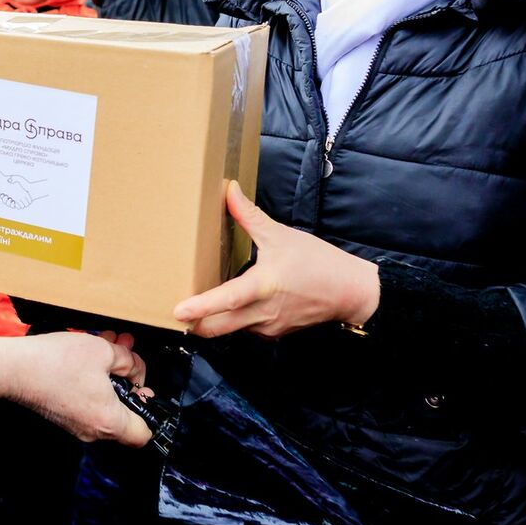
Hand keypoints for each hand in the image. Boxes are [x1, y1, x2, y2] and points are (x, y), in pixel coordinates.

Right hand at [0, 331, 151, 445]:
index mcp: (110, 421)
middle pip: (125, 416)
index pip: (144, 434)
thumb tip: (135, 369)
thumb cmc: (57, 362)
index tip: (143, 389)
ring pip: (105, 407)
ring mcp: (76, 426)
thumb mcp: (103, 351)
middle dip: (128, 384)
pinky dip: (93, 384)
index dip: (149, 411)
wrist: (14, 368)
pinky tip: (89, 359)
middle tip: (127, 361)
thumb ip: (128, 361)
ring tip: (108, 350)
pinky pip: (87, 404)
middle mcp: (94, 430)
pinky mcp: (62, 416)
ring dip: (110, 379)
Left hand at [172, 181, 378, 337]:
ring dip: (213, 320)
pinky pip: (246, 330)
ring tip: (200, 304)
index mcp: (263, 287)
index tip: (178, 311)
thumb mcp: (282, 235)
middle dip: (194, 323)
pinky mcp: (274, 334)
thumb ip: (250, 216)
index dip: (201, 306)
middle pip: (217, 328)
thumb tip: (229, 191)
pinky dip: (234, 320)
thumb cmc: (318, 262)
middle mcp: (262, 313)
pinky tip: (232, 305)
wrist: (350, 292)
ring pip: (230, 330)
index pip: (227, 300)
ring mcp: (268, 328)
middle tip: (176, 311)